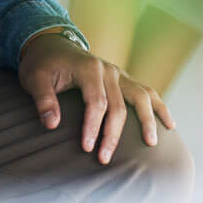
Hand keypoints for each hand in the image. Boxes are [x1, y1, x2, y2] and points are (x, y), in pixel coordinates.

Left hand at [18, 33, 174, 164]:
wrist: (50, 44)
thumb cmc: (42, 64)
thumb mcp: (34, 78)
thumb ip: (43, 99)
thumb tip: (52, 124)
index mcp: (88, 68)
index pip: (96, 102)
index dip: (92, 127)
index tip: (87, 148)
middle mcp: (108, 70)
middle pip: (119, 106)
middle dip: (113, 134)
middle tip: (105, 159)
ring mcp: (119, 74)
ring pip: (141, 97)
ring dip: (147, 120)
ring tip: (151, 143)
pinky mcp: (123, 79)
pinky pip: (146, 92)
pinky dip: (159, 107)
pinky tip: (169, 124)